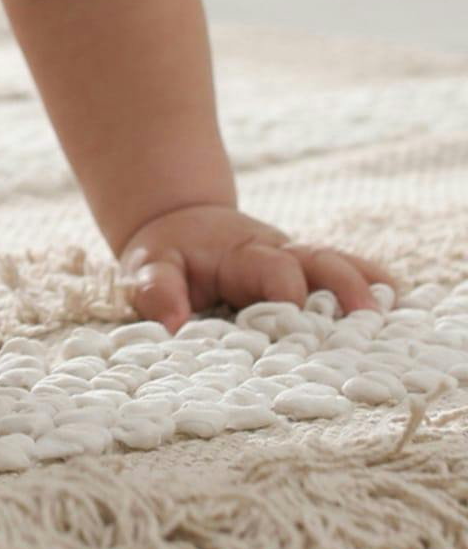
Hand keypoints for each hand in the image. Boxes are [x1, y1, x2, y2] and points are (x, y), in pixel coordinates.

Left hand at [120, 204, 396, 329]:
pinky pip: (348, 267)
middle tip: (365, 319)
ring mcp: (297, 262)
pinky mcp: (308, 272)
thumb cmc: (167, 256)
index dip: (288, 296)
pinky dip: (375, 280)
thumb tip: (172, 324)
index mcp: (240, 256)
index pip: (273, 272)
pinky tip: (400, 300)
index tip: (297, 323)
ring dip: (365, 286)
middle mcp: (276, 255)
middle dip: (341, 289)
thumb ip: (156, 290)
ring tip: (389, 315)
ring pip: (338, 264)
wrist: (181, 224)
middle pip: (318, 263)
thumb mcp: (148, 266)